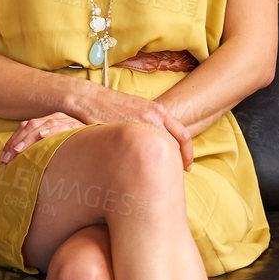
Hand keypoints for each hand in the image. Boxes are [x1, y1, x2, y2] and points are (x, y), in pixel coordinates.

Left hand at [1, 112, 84, 162]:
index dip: (12, 141)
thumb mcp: (56, 145)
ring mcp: (64, 120)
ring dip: (28, 139)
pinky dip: (50, 130)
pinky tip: (42, 135)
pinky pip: (61, 126)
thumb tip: (20, 162)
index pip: (24, 128)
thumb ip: (42, 149)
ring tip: (18, 151)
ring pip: (41, 126)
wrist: (100, 140)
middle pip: (29, 126)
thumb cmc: (76, 146)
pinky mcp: (75, 125)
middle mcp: (53, 117)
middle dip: (16, 142)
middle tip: (6, 157)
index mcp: (46, 121)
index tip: (3, 157)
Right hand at [69, 84, 193, 168]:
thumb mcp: (139, 109)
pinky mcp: (124, 134)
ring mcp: (138, 126)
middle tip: (173, 179)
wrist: (90, 99)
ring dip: (160, 167)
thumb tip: (165, 144)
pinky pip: (139, 155)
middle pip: (173, 147)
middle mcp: (152, 117)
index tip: (188, 167)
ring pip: (158, 152)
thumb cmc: (114, 106)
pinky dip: (142, 166)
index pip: (183, 135)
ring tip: (156, 180)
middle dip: (175, 164)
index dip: (188, 154)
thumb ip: (154, 124)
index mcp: (158, 111)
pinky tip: (138, 174)